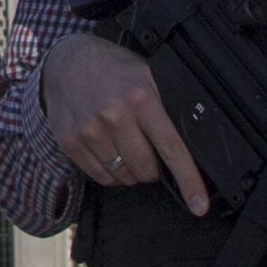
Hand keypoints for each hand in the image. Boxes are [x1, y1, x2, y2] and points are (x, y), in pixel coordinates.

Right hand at [35, 32, 209, 215]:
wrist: (67, 60)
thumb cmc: (113, 69)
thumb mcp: (147, 75)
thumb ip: (166, 106)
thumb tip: (193, 144)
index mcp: (141, 98)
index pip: (172, 149)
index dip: (189, 181)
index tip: (199, 205)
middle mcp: (115, 115)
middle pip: (146, 170)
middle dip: (153, 169)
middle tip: (147, 150)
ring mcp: (90, 130)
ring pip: (123, 177)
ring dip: (130, 171)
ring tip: (124, 145)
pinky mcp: (72, 142)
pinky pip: (101, 177)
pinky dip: (110, 172)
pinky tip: (109, 151)